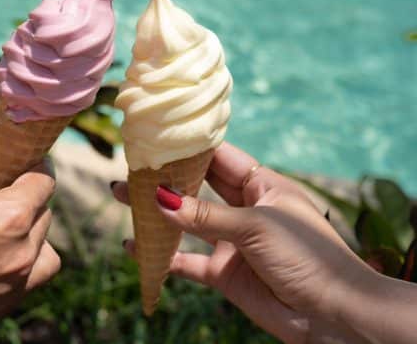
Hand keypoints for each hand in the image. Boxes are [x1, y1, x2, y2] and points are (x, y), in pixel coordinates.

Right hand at [0, 127, 60, 343]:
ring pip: (44, 259)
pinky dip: (17, 270)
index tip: (27, 161)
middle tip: (8, 191)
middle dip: (31, 201)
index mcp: (9, 219)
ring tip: (8, 231)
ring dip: (34, 241)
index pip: (43, 186)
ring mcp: (7, 290)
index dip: (37, 168)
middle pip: (44, 219)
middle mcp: (18, 256)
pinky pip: (22, 286)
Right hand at [112, 142, 375, 343]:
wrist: (331, 315)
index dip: (191, 148)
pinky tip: (136, 248)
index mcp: (263, 186)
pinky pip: (187, 260)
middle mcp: (245, 210)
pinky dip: (162, 255)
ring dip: (157, 212)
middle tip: (132, 165)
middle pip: (198, 187)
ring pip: (187, 222)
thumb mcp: (256, 226)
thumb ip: (206, 215)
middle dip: (167, 177)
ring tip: (121, 196)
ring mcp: (232, 242)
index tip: (158, 137)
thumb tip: (160, 198)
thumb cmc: (307, 256)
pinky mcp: (224, 273)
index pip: (221, 158)